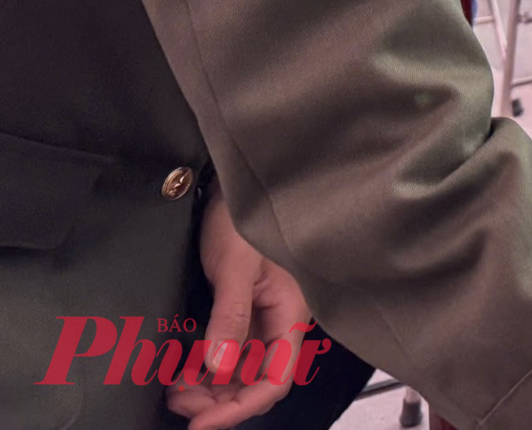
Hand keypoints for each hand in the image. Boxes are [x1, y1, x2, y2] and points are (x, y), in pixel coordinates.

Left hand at [164, 194, 311, 429]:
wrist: (229, 193)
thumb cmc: (241, 223)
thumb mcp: (235, 270)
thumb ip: (230, 318)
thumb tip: (220, 368)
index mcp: (290, 314)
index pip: (275, 378)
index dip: (242, 407)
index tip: (202, 423)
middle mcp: (278, 324)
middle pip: (256, 381)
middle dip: (219, 401)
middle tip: (178, 403)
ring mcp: (259, 322)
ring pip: (239, 373)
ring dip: (208, 389)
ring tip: (173, 391)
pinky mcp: (240, 316)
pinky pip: (226, 355)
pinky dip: (203, 371)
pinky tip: (179, 374)